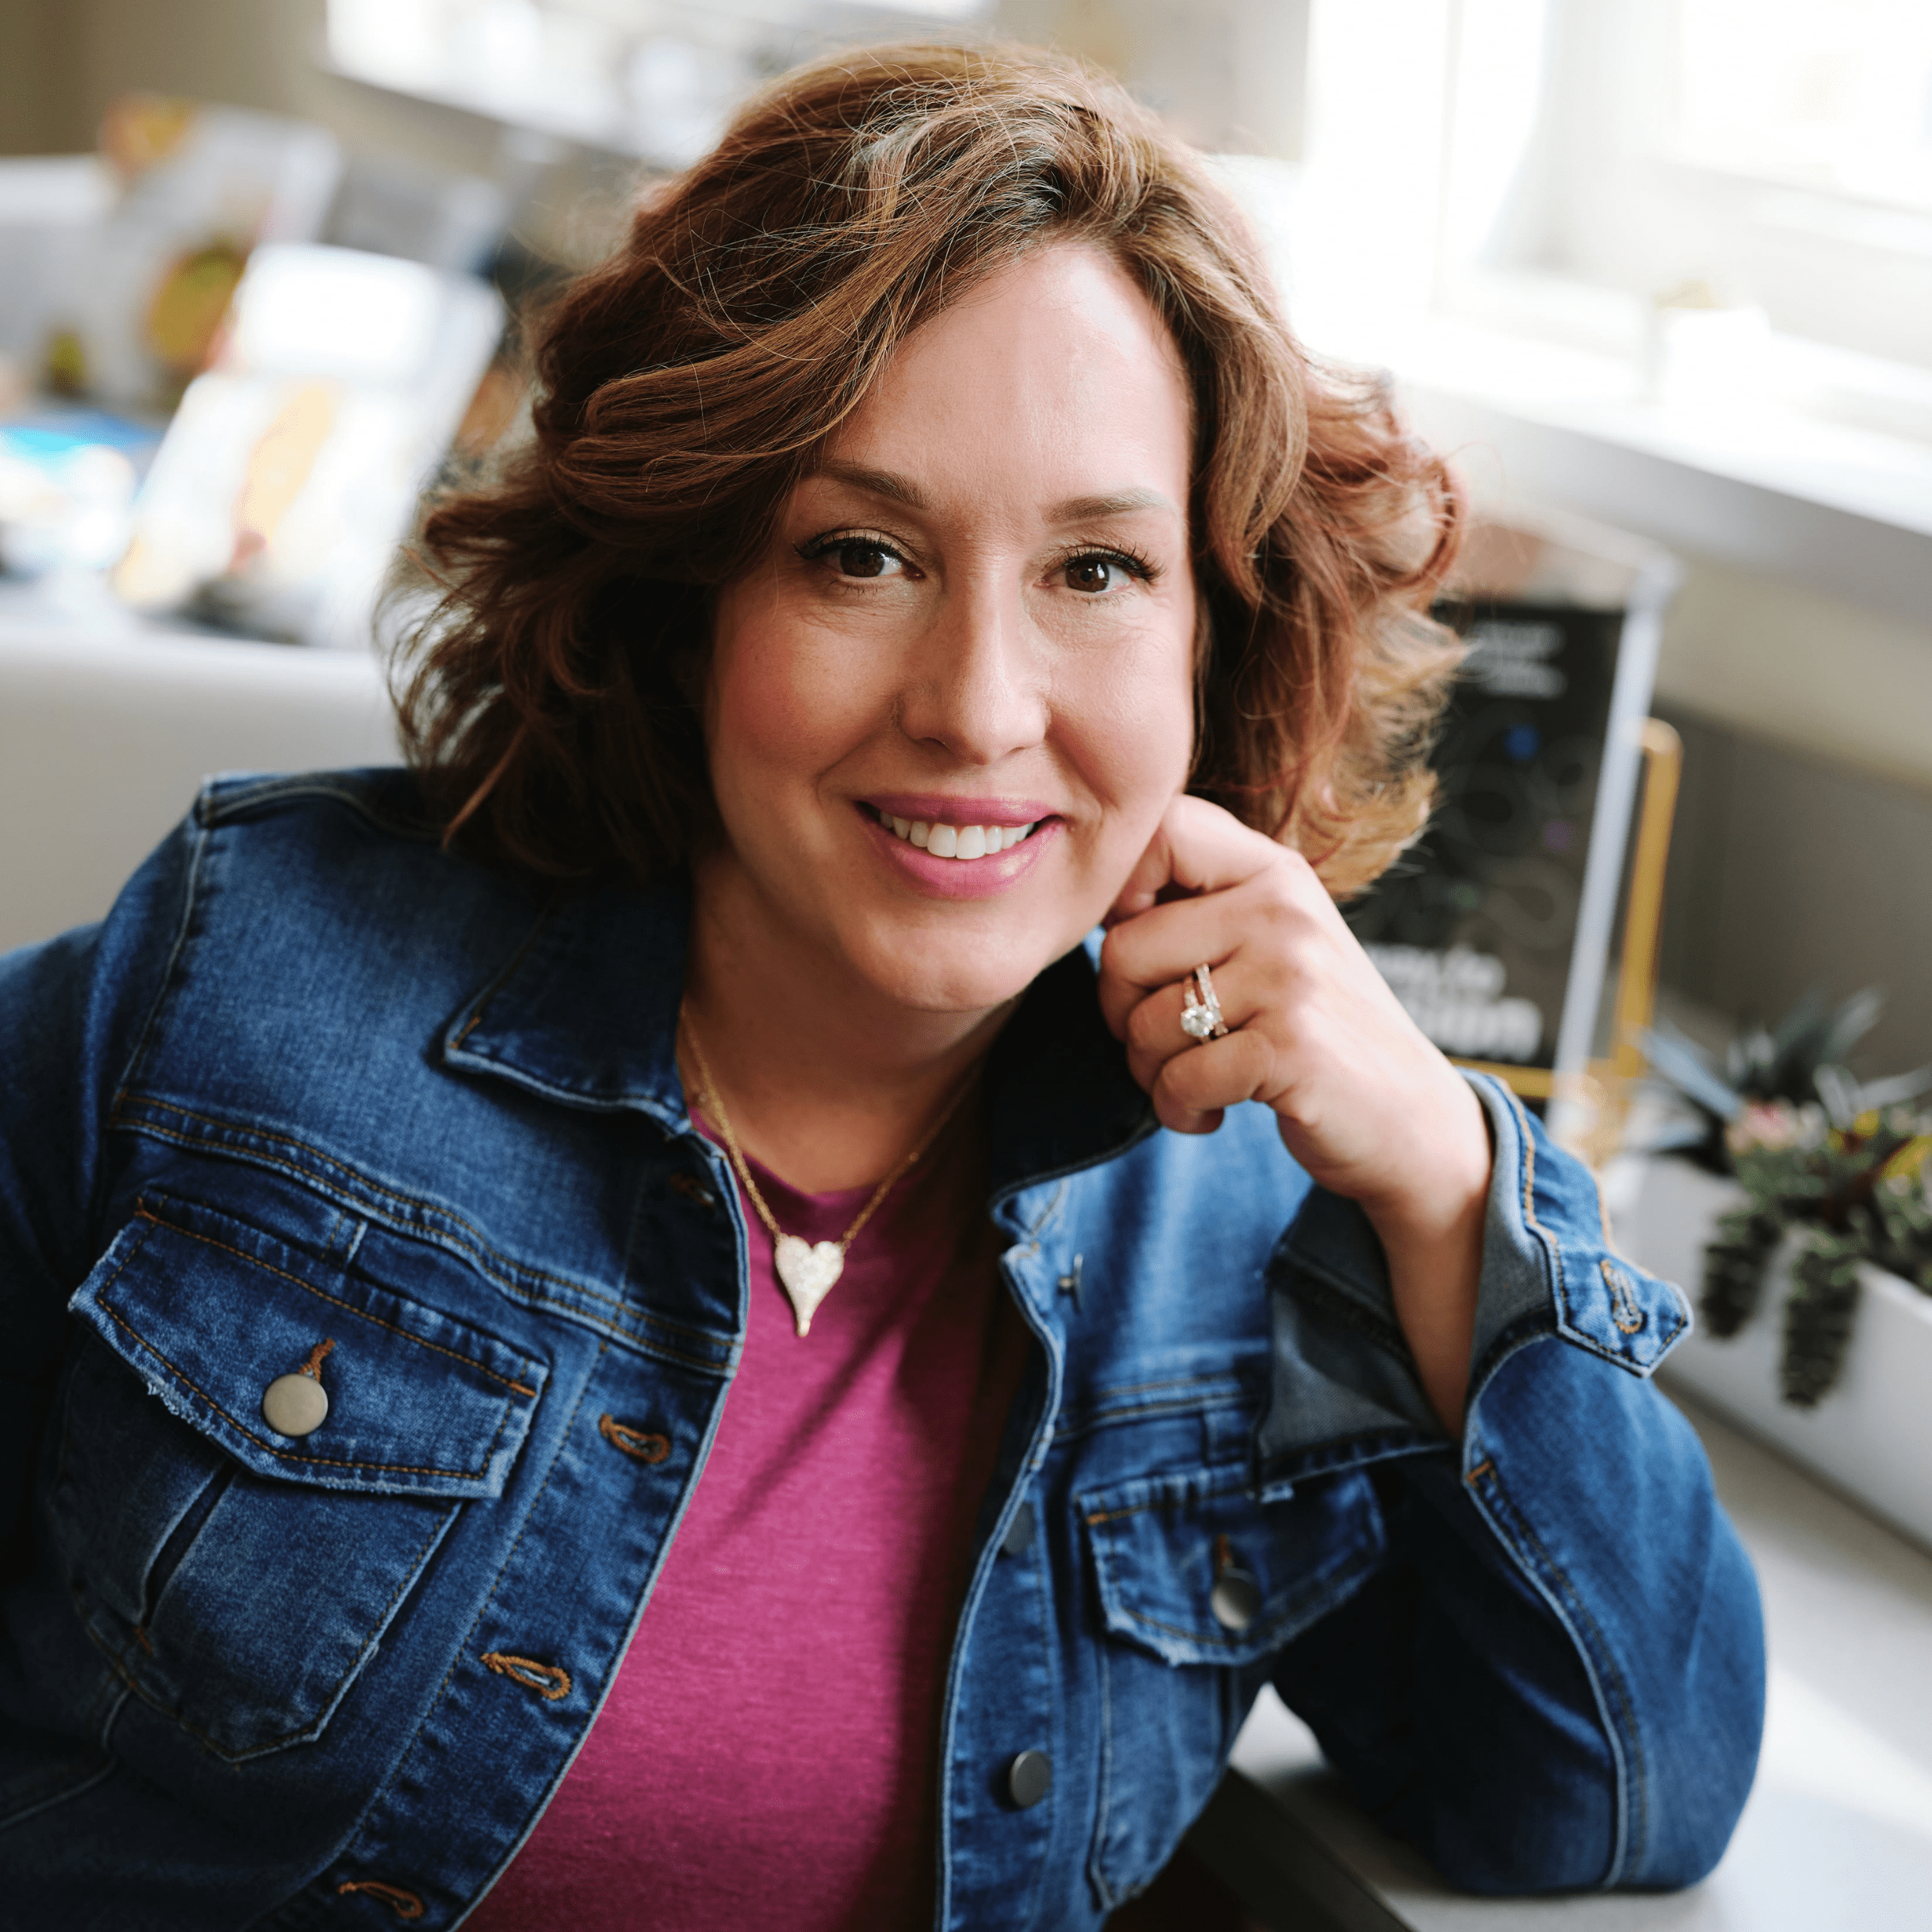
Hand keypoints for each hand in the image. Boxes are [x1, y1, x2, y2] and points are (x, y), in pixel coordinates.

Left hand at [1097, 795, 1492, 1431]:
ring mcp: (1291, 974)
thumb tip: (1088, 903)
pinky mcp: (1292, 1046)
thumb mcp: (1271, 943)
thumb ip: (1196, 908)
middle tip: (1166, 1044)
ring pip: (1142, 1025)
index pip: (1160, 831)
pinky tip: (1215, 1113)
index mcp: (1272, 870)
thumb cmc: (1313, 1032)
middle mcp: (1283, 908)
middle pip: (1122, 950)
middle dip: (1121, 1015)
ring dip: (1152, 1074)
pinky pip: (1178, 1081)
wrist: (1411, 1122)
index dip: (1116, 892)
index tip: (1139, 953)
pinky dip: (1180, 1112)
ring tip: (1199, 1078)